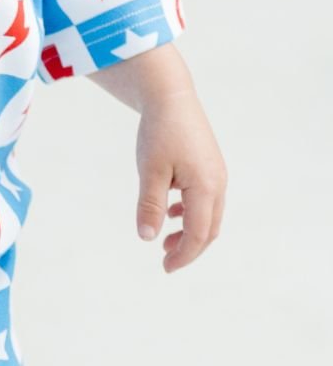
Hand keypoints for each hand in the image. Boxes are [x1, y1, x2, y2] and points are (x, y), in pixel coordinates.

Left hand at [134, 87, 226, 272]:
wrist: (171, 96)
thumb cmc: (159, 132)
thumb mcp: (150, 171)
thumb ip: (150, 206)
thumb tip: (147, 238)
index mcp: (205, 187)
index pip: (198, 234)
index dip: (183, 255)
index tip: (165, 268)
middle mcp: (217, 183)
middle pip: (208, 229)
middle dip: (189, 249)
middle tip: (165, 261)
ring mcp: (216, 174)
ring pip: (209, 215)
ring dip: (190, 232)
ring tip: (165, 240)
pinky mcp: (210, 166)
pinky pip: (206, 199)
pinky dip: (191, 213)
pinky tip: (171, 211)